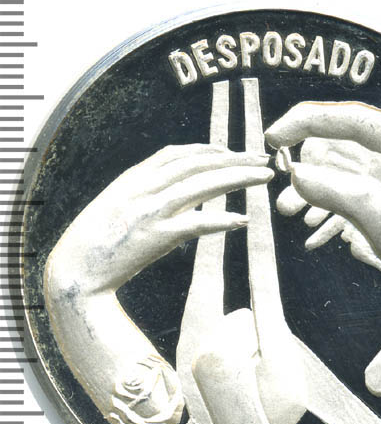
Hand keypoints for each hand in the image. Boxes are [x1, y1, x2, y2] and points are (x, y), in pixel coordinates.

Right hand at [50, 144, 272, 293]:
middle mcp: (142, 188)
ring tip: (265, 177)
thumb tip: (172, 191)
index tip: (232, 152)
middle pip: (198, 164)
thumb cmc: (94, 243)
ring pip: (203, 186)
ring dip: (238, 178)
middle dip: (235, 158)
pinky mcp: (156, 238)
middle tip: (263, 159)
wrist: (73, 273)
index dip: (209, 150)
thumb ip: (140, 193)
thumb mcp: (114, 206)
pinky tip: (243, 220)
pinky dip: (221, 220)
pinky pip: (196, 223)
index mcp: (132, 178)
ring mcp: (149, 212)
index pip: (177, 154)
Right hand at [265, 102, 380, 423]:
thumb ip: (336, 192)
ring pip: (344, 171)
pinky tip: (309, 225)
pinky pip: (351, 193)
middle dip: (307, 155)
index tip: (273, 138)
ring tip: (285, 209)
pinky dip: (328, 204)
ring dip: (314, 185)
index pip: (352, 120)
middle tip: (275, 164)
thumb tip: (295, 175)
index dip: (308, 122)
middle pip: (345, 142)